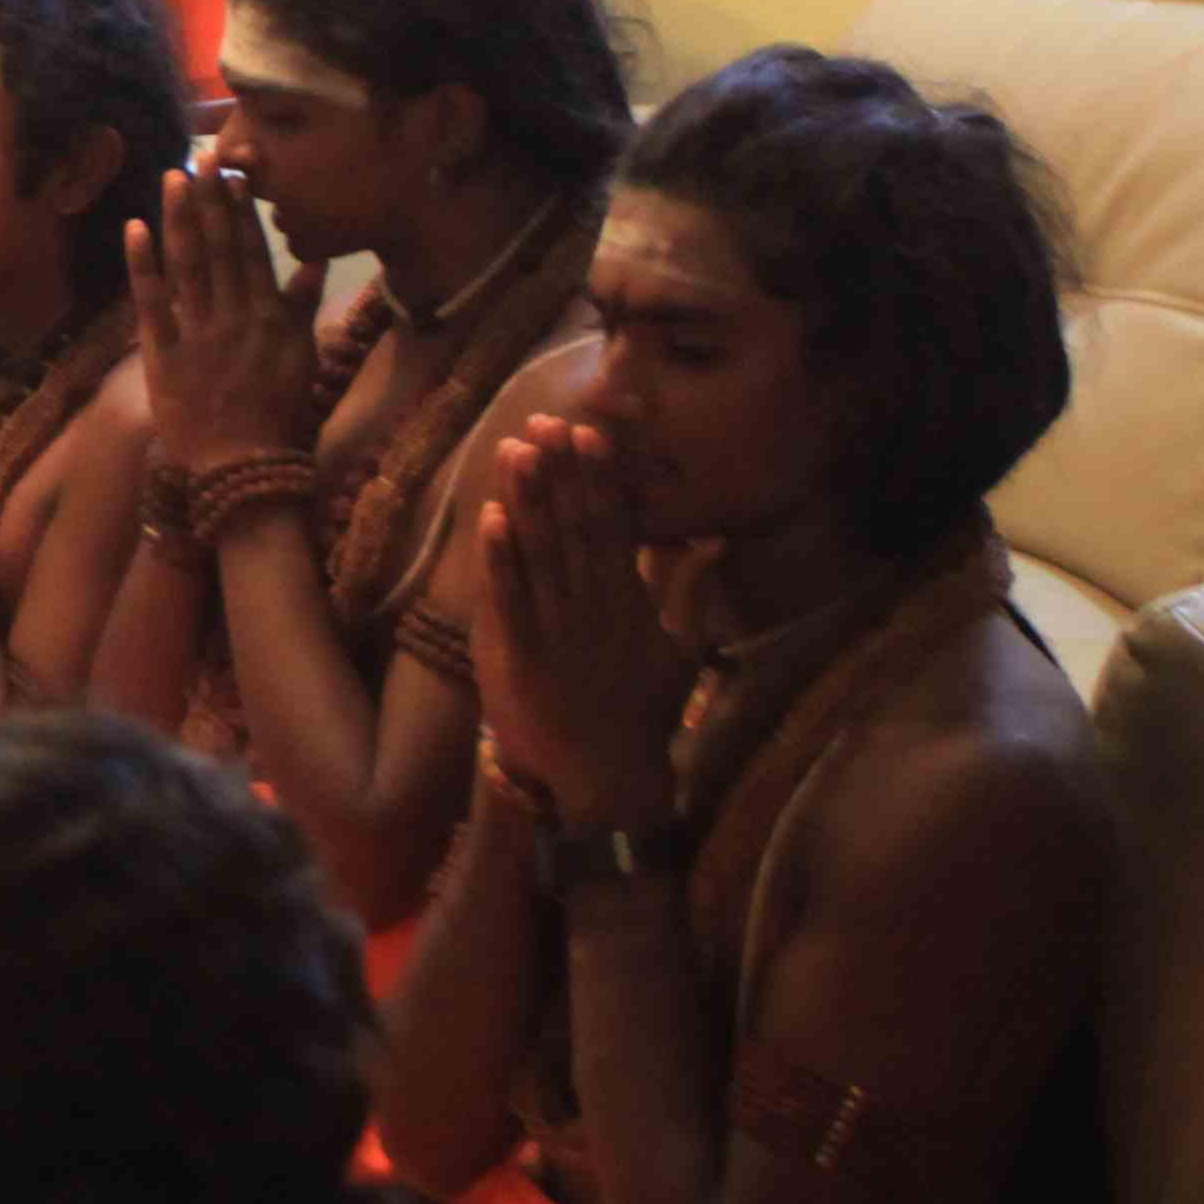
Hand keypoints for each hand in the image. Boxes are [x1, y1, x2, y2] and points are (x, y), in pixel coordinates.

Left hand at [132, 162, 320, 472]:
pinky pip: (151, 303)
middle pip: (218, 248)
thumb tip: (313, 259)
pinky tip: (136, 228)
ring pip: (187, 265)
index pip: (252, 250)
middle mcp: (234, 316)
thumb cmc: (278, 414)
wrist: (244, 467)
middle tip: (199, 156)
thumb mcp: (303, 357)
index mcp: (269, 316)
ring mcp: (197, 334)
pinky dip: (143, 265)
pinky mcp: (164, 355)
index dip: (238, 210)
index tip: (231, 173)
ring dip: (179, 219)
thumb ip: (303, 307)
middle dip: (207, 200)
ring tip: (172, 178)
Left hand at [473, 414, 690, 817]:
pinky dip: (500, 558)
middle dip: (560, 474)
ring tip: (514, 450)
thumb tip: (713, 537)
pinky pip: (507, 598)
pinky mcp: (519, 656)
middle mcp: (594, 608)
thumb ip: (689, 589)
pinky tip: (490, 518)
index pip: (616, 526)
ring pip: (539, 553)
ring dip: (527, 499)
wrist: (605, 780)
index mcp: (630, 602)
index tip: (591, 434)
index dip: (601, 478)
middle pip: (575, 528)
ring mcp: (555, 631)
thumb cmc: (641, 714)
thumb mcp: (680, 650)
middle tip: (545, 422)